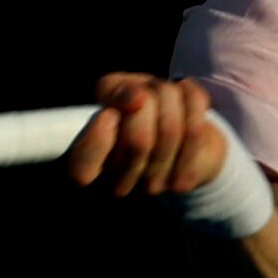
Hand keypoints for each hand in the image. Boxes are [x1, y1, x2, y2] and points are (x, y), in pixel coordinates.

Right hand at [64, 73, 228, 197]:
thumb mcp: (113, 90)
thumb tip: (136, 98)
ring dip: (170, 97)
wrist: (179, 126)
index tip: (108, 115)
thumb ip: (114, 90)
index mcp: (85, 164)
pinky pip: (196, 131)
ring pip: (171, 132)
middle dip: (146, 101)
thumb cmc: (135, 105)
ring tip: (165, 93)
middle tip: (144, 93)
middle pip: (138, 141)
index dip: (97, 141)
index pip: (81, 169)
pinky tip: (185, 93)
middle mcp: (114, 184)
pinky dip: (194, 101)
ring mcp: (150, 187)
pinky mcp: (182, 181)